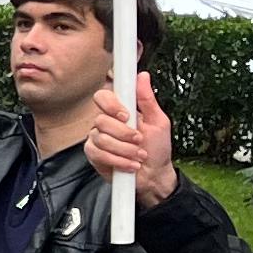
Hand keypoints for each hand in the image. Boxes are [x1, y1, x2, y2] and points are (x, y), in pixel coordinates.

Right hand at [82, 75, 177, 204]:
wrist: (154, 176)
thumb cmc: (157, 148)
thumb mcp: (158, 122)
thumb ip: (147, 100)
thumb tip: (143, 76)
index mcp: (120, 110)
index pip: (103, 96)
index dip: (111, 104)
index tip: (126, 115)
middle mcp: (106, 122)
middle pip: (101, 119)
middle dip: (124, 133)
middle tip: (139, 140)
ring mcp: (97, 138)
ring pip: (101, 138)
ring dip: (125, 150)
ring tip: (138, 155)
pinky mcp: (94, 154)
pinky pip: (98, 153)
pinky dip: (118, 160)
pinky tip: (129, 164)